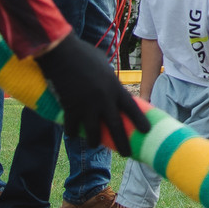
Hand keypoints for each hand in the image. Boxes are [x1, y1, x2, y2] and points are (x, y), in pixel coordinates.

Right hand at [35, 32, 146, 150]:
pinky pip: (73, 127)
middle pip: (117, 127)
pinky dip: (72, 132)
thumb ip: (109, 79)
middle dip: (123, 143)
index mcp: (115, 87)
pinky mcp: (71, 108)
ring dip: (95, 141)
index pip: (132, 108)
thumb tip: (111, 86)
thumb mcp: (103, 65)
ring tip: (95, 144)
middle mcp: (104, 99)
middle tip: (126, 154)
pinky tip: (73, 134)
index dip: (140, 121)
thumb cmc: (83, 54)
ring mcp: (88, 105)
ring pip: (94, 132)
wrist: (62, 53)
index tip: (147, 131)